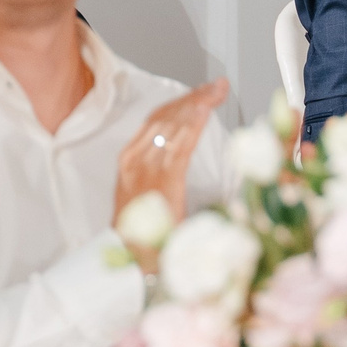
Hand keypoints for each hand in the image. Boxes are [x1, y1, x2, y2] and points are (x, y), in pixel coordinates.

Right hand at [112, 80, 228, 259]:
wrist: (133, 261)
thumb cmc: (144, 233)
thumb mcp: (147, 195)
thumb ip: (161, 172)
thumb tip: (180, 152)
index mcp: (130, 159)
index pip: (157, 119)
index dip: (180, 102)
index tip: (200, 92)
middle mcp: (134, 159)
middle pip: (166, 116)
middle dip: (193, 97)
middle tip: (217, 86)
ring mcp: (146, 168)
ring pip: (174, 125)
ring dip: (198, 104)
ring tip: (217, 91)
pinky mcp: (162, 181)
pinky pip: (181, 146)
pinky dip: (195, 124)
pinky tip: (207, 111)